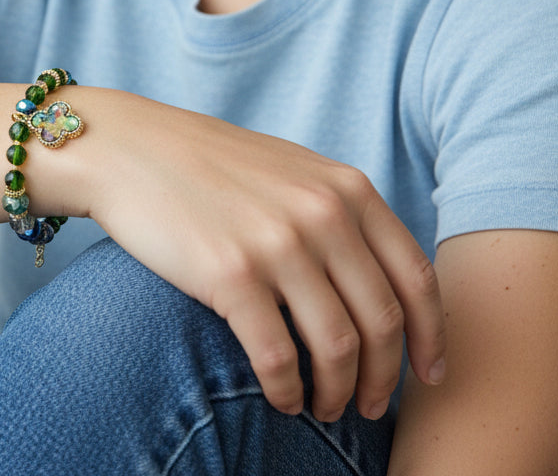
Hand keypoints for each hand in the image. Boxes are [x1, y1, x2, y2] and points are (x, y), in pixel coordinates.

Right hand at [83, 96, 446, 422]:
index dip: (431, 337)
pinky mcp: (230, 276)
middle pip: (382, 321)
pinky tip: (282, 399)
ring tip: (325, 408)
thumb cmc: (204, 164)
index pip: (415, 277)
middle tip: (372, 406)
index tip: (428, 373)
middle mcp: (323, 215)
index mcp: (347, 189)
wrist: (126, 150)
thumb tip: (378, 279)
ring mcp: (278, 245)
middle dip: (384, 377)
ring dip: (338, 392)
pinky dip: (287, 390)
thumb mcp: (290, 170)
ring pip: (337, 346)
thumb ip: (339, 210)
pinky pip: (277, 355)